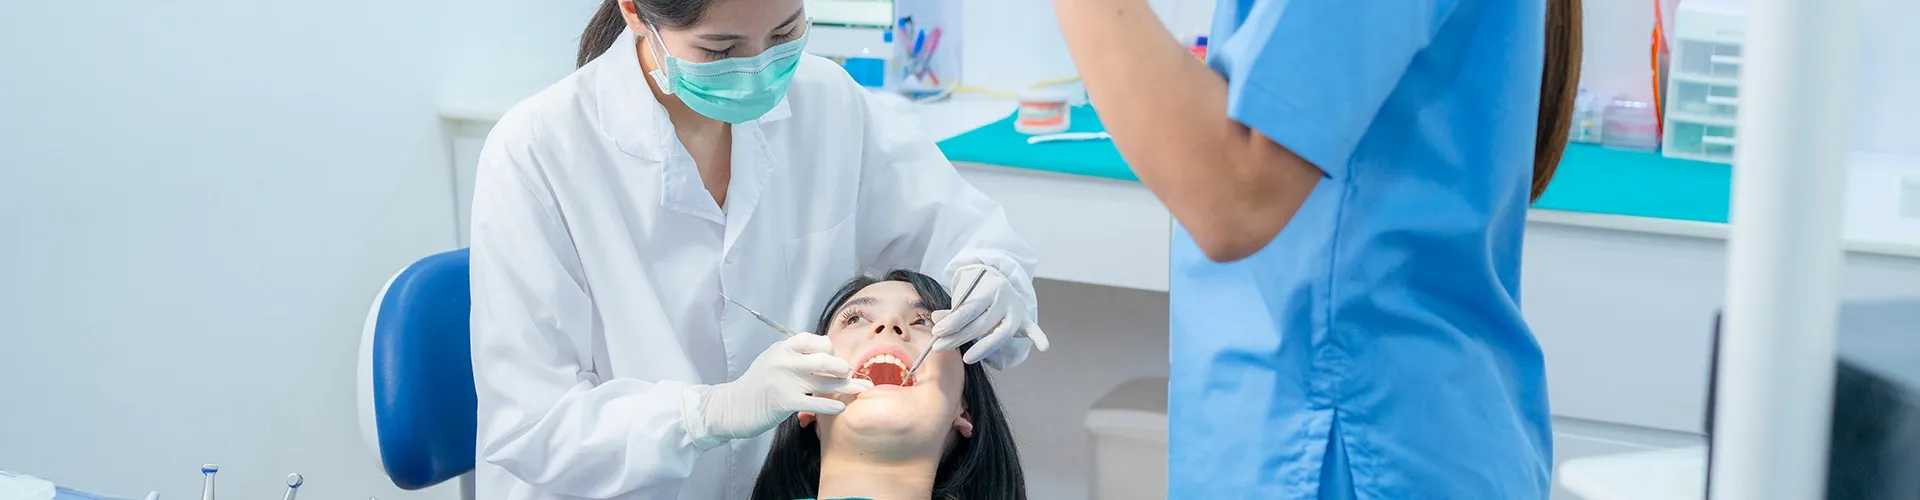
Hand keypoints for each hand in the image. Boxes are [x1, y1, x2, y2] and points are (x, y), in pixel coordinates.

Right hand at [696, 334, 872, 440]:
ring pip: (826, 382)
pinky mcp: (785, 402)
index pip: (815, 340)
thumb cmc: (757, 385)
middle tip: (850, 376)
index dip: (830, 349)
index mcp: (783, 347)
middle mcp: (785, 360)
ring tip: (862, 390)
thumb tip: (826, 352)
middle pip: (826, 359)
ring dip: (848, 387)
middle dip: (843, 368)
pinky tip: (841, 408)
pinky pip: (816, 402)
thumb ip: (794, 355)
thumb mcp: (772, 360)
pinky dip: (832, 405)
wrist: (732, 407)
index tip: (835, 360)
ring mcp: (785, 381)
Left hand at [929, 264, 1049, 368]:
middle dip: (959, 337)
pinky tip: (1043, 347)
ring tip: (968, 358)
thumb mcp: (964, 297)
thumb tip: (935, 319)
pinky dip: (1039, 337)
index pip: (969, 308)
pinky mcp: (1025, 320)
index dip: (952, 321)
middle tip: (941, 347)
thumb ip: (952, 311)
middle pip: (981, 323)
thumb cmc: (978, 294)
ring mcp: (1016, 310)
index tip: (937, 332)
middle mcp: (1005, 299)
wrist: (999, 281)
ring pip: (1001, 333)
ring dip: (984, 347)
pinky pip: (1033, 329)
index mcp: (988, 289)